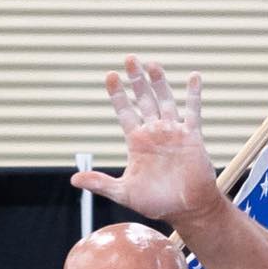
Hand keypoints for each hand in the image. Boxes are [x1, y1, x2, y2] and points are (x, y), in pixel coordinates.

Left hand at [71, 57, 221, 229]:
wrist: (187, 209)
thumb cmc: (156, 203)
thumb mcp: (124, 193)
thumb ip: (101, 184)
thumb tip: (74, 181)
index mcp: (137, 142)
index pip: (125, 111)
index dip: (118, 94)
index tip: (110, 76)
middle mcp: (154, 132)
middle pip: (144, 99)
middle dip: (136, 80)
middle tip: (130, 59)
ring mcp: (173, 132)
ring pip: (165, 100)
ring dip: (159, 82)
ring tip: (152, 64)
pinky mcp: (192, 136)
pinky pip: (193, 111)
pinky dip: (194, 94)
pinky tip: (193, 76)